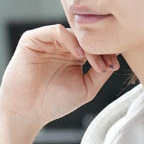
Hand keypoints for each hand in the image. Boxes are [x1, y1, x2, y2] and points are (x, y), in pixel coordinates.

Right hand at [0, 24, 118, 128]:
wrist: (26, 112)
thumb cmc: (53, 103)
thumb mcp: (86, 88)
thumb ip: (101, 74)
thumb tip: (116, 59)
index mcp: (73, 55)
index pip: (93, 44)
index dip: (106, 52)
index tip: (114, 66)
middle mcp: (60, 46)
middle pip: (85, 37)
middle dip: (99, 48)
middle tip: (107, 63)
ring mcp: (47, 41)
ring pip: (73, 32)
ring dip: (87, 45)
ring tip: (94, 63)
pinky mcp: (32, 39)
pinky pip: (55, 31)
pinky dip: (70, 40)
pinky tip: (78, 55)